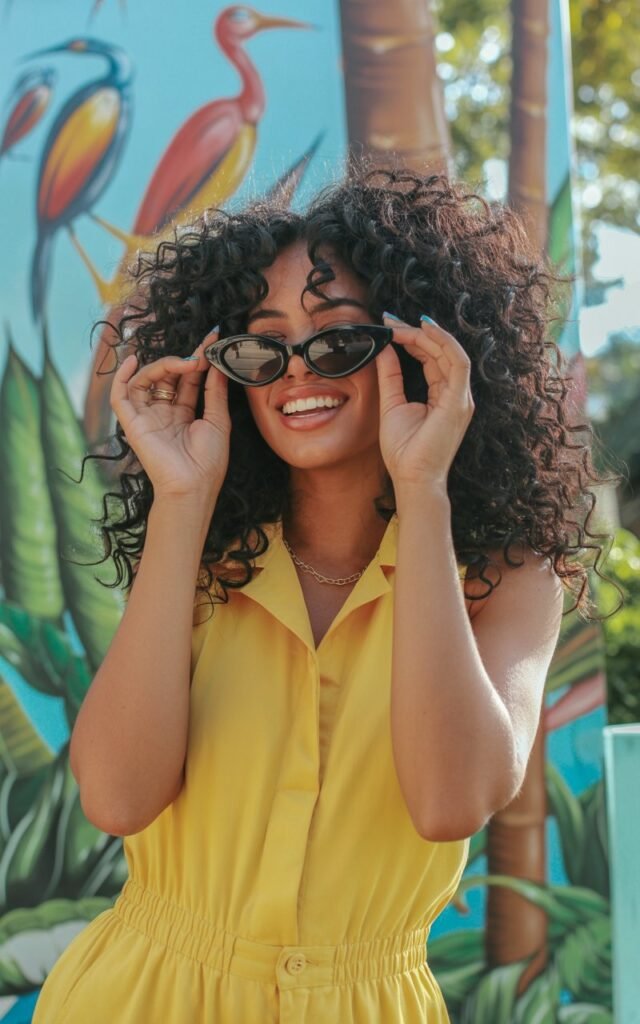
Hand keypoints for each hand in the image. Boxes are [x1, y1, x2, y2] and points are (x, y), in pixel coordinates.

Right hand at [110, 329, 230, 500]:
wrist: (192, 486)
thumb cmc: (208, 461)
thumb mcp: (218, 420)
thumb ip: (214, 391)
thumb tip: (216, 364)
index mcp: (185, 414)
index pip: (188, 379)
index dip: (198, 360)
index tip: (212, 340)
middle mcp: (164, 413)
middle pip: (168, 376)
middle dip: (183, 360)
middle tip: (200, 353)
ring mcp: (147, 417)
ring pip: (146, 380)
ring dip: (163, 365)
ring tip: (183, 362)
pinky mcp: (132, 423)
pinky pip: (120, 396)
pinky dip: (122, 376)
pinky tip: (133, 360)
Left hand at [376, 313, 474, 490]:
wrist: (412, 478)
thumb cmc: (404, 451)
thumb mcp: (391, 404)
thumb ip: (390, 376)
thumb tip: (383, 348)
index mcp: (443, 396)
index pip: (432, 358)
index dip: (412, 339)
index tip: (389, 327)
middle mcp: (456, 394)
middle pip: (441, 352)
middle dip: (416, 332)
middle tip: (391, 320)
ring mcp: (461, 398)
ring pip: (450, 352)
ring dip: (426, 335)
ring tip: (402, 324)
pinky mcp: (459, 402)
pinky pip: (457, 363)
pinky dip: (443, 343)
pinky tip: (423, 331)